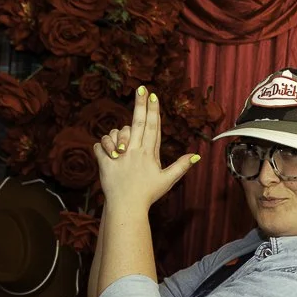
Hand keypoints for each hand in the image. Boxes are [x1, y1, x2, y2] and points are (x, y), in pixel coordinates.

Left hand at [93, 86, 199, 208]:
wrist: (128, 207)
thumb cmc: (148, 194)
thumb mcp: (167, 181)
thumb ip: (181, 166)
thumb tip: (196, 156)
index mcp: (149, 154)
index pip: (153, 128)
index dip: (153, 111)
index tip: (153, 95)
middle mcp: (135, 151)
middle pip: (138, 122)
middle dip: (140, 104)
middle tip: (140, 88)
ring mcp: (120, 156)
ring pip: (115, 133)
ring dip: (115, 136)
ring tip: (119, 149)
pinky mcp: (105, 162)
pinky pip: (99, 147)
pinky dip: (101, 148)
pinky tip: (107, 156)